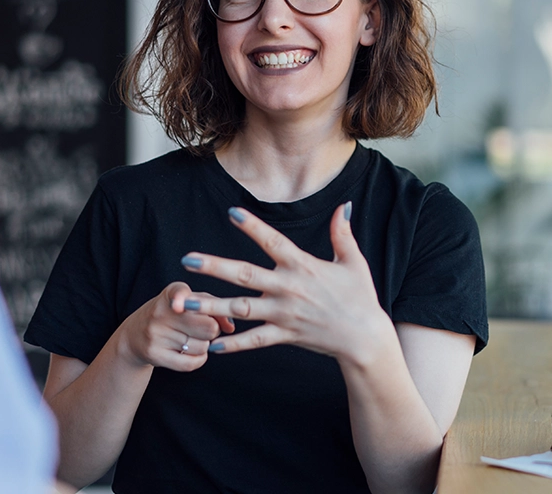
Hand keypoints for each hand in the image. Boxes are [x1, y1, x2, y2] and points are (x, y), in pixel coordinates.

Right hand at [120, 281, 234, 370]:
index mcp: (170, 293)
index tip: (178, 306)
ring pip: (202, 346)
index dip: (181, 300)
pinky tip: (194, 353)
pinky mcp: (155, 354)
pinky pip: (190, 363)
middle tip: (204, 328)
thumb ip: (214, 306)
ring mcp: (156, 334)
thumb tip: (230, 327)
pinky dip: (199, 360)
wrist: (135, 335)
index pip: (179, 294)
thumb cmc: (172, 315)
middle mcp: (160, 312)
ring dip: (204, 345)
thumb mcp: (190, 302)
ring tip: (192, 339)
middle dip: (213, 330)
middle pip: (208, 327)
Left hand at [176, 203, 395, 362]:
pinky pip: (255, 340)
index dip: (252, 226)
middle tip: (187, 260)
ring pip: (241, 309)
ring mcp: (284, 314)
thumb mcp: (353, 261)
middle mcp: (288, 288)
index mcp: (302, 266)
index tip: (231, 212)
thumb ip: (342, 233)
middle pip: (245, 275)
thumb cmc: (360, 297)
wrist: (365, 337)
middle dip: (215, 267)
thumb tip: (343, 206)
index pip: (272, 242)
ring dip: (212, 304)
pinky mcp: (285, 335)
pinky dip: (234, 344)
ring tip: (185, 301)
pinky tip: (212, 345)